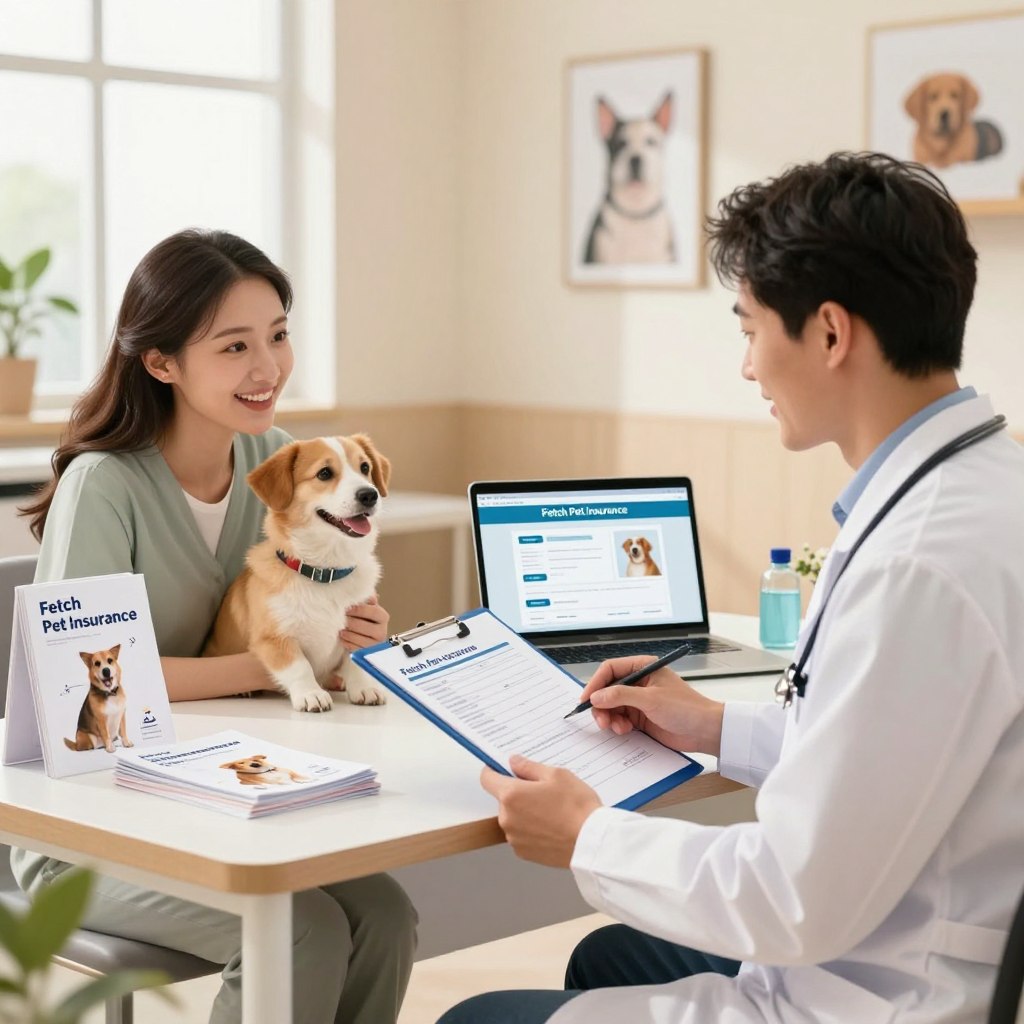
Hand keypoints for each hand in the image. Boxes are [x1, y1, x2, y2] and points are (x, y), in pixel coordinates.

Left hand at [339, 595, 389, 650]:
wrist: (362, 636)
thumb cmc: (362, 619)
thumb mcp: (365, 606)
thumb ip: (365, 598)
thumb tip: (364, 587)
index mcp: (383, 617)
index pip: (374, 612)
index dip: (359, 609)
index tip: (347, 607)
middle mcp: (382, 631)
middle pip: (364, 626)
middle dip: (350, 622)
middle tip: (340, 618)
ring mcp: (375, 644)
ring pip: (358, 638)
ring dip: (347, 632)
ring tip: (339, 628)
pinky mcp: (366, 654)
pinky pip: (355, 648)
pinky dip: (346, 642)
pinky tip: (342, 637)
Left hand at [480, 755, 600, 867]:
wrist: (591, 842)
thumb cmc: (577, 807)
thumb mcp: (557, 775)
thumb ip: (529, 767)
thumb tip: (514, 762)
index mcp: (511, 795)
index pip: (487, 779)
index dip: (493, 771)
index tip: (501, 769)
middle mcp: (507, 818)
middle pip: (503, 799)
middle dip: (518, 793)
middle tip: (543, 792)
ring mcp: (514, 838)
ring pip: (513, 818)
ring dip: (525, 813)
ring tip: (552, 812)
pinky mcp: (524, 853)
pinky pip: (521, 835)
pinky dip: (532, 830)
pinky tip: (552, 827)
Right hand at [581, 656, 724, 756]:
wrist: (705, 731)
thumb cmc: (686, 708)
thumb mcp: (651, 699)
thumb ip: (621, 695)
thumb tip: (596, 696)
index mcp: (642, 667)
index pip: (610, 669)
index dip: (596, 683)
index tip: (587, 698)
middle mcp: (638, 681)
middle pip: (607, 689)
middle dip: (601, 704)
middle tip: (601, 720)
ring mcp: (638, 700)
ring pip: (611, 705)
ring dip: (609, 717)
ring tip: (616, 727)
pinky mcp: (640, 716)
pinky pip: (619, 718)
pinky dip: (617, 725)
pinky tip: (625, 730)